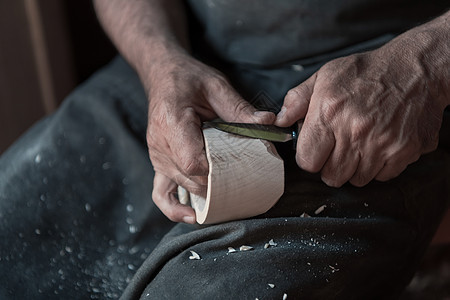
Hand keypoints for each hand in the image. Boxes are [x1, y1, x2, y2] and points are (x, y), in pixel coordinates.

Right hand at [146, 53, 274, 222]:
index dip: (216, 173)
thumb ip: (239, 107)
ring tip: (229, 199)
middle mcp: (160, 143)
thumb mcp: (215, 85)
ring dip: (205, 195)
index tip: (238, 170)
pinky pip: (161, 193)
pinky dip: (175, 209)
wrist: (162, 76)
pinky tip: (193, 216)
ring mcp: (157, 156)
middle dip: (217, 185)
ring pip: (181, 188)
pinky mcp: (158, 163)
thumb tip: (269, 122)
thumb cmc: (188, 79)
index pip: (192, 162)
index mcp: (172, 121)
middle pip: (190, 179)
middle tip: (244, 182)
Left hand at [275, 42, 446, 186]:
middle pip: (331, 176)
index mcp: (329, 113)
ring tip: (359, 144)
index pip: (307, 161)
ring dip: (354, 167)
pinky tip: (378, 145)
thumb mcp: (325, 76)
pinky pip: (381, 176)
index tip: (315, 150)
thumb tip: (279, 121)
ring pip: (356, 180)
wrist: (417, 68)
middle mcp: (354, 132)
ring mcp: (382, 144)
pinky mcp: (404, 151)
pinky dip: (378, 166)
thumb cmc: (367, 72)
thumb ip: (297, 100)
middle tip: (338, 147)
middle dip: (330, 165)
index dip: (308, 157)